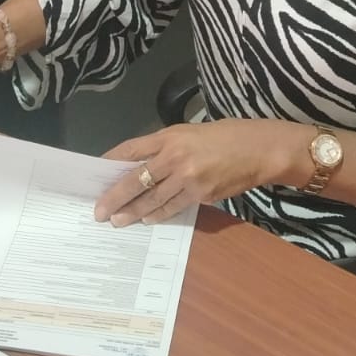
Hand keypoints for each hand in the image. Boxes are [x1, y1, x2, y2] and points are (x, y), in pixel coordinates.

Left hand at [94, 119, 304, 226]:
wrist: (260, 150)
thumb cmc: (226, 136)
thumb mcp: (190, 133)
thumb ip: (165, 147)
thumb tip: (139, 166)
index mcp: (170, 136)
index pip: (131, 150)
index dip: (110, 162)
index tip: (95, 173)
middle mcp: (175, 157)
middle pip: (136, 180)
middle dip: (115, 197)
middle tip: (99, 211)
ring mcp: (188, 179)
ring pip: (152, 200)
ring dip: (133, 212)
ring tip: (118, 221)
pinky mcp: (202, 196)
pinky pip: (174, 208)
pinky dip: (158, 214)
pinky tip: (147, 219)